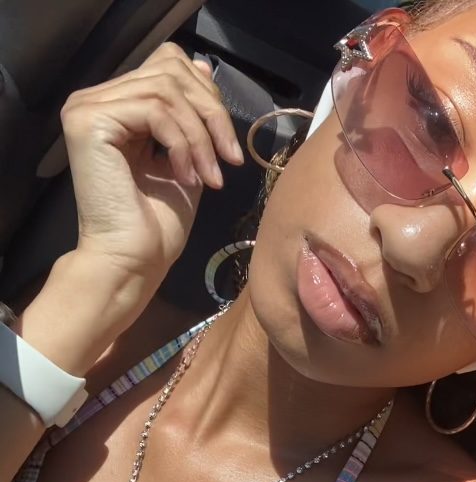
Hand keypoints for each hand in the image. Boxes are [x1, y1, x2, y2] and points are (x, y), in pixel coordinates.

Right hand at [59, 42, 243, 313]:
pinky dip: (183, 145)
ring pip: (166, 92)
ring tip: (211, 177)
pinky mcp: (89, 122)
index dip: (207, 96)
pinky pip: (155, 112)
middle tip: (231, 159)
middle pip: (170, 72)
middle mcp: (95, 100)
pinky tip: (189, 178)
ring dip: (201, 137)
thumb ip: (192, 118)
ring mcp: (87, 109)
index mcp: (117, 106)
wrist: (133, 260)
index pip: (167, 68)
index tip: (229, 144)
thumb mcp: (188, 159)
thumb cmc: (158, 224)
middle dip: (212, 115)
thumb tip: (204, 68)